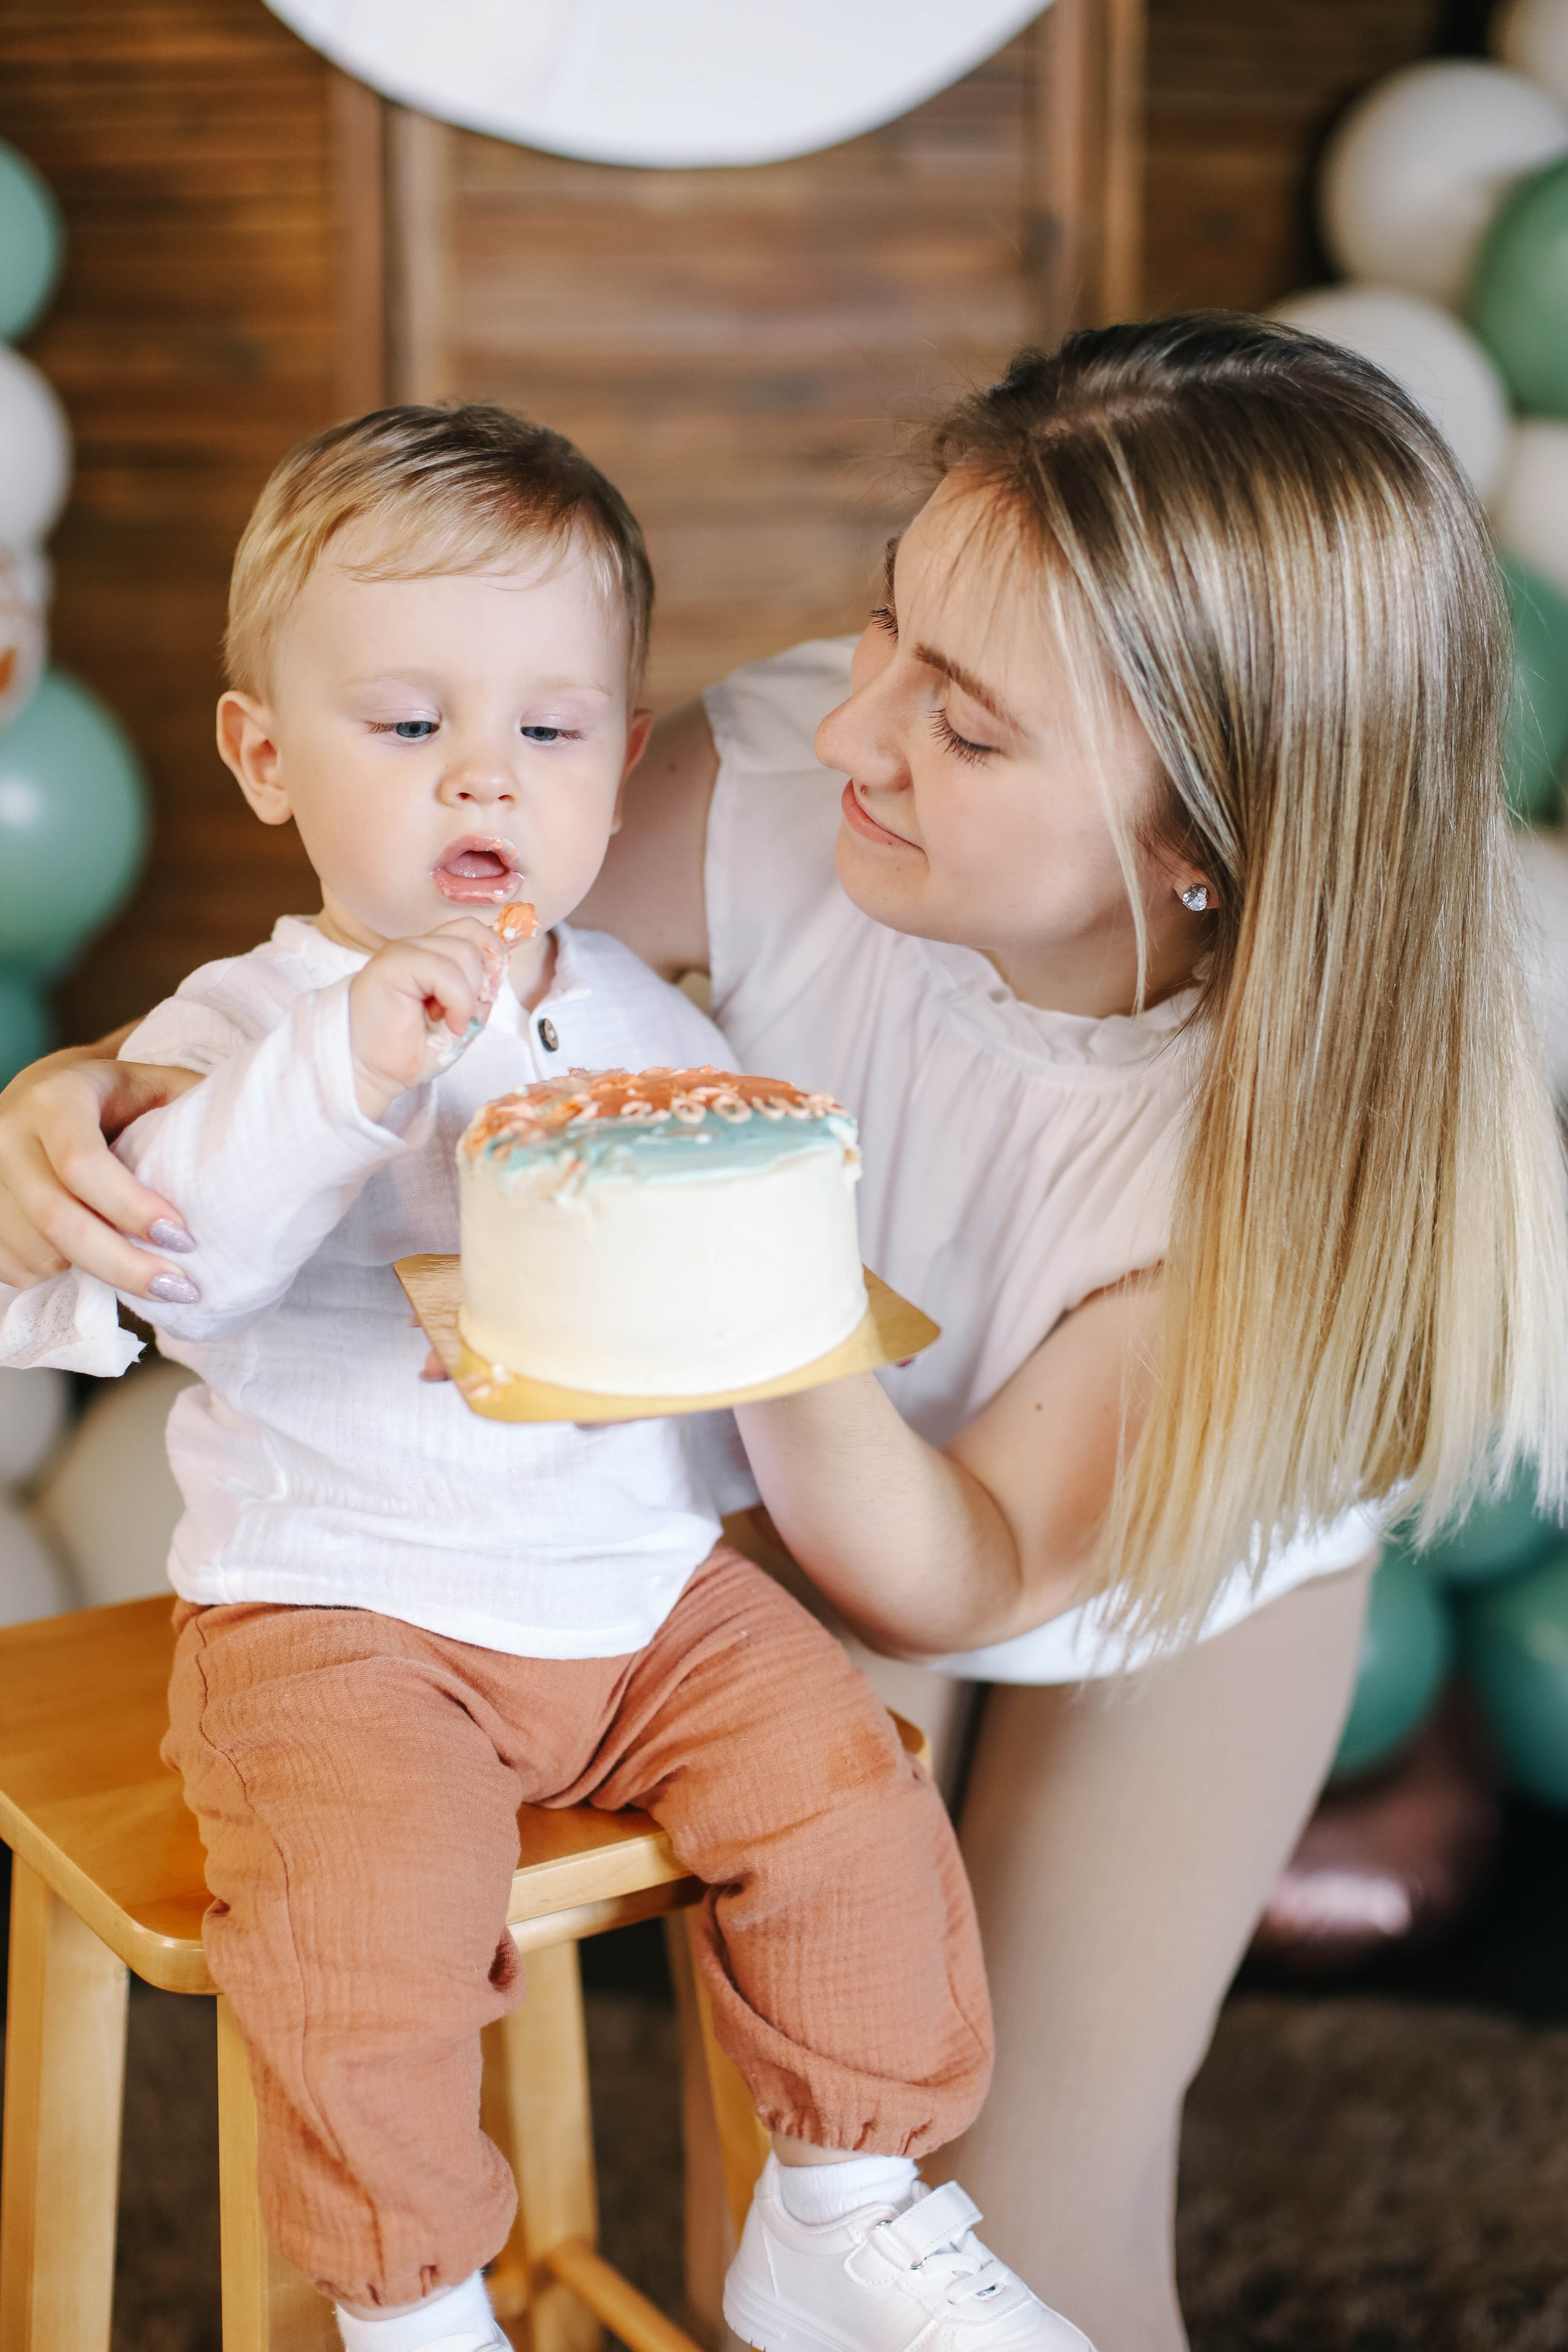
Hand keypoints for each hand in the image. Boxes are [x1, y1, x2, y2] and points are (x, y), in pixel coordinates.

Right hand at [0, 1040, 202, 1295]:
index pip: (83, 1163)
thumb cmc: (111, 1096)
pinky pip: (14, 1269)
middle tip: (180, 1288)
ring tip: (142, 1274)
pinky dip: (58, 1278)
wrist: (39, 1096)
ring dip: (93, 1274)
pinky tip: (92, 1268)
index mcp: (52, 1099)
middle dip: (123, 1265)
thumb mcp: (150, 1082)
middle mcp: (4, 1136)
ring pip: (37, 1253)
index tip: (184, 1238)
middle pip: (58, 1221)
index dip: (132, 1208)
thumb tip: (253, 1135)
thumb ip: (188, 1100)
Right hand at [347, 918, 507, 1120]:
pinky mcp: (393, 963)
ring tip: (450, 1021)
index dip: (493, 957)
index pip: (474, 931)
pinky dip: (457, 1001)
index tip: (485, 996)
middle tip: (465, 1013)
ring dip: (468, 994)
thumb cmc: (408, 1050)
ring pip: (464, 952)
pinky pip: (444, 970)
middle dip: (483, 980)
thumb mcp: (461, 1020)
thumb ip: (478, 994)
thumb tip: (497, 975)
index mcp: (432, 955)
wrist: (367, 1070)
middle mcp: (418, 947)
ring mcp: (404, 951)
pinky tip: (447, 1023)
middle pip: (474, 938)